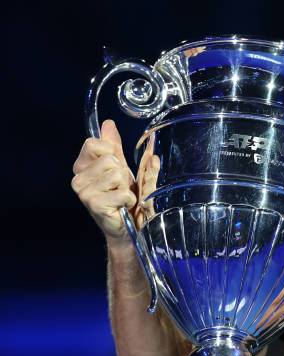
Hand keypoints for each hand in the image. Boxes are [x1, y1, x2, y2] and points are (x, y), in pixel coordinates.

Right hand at [71, 120, 136, 244]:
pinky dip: (128, 199)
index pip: (93, 144)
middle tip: (119, 186)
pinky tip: (122, 206)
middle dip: (122, 172)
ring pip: (116, 174)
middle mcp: (78, 178)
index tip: (114, 166)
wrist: (128, 226)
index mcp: (82, 166)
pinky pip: (122, 192)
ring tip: (120, 196)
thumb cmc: (123, 196)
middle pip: (109, 159)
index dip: (111, 152)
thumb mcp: (121, 167)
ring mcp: (84, 192)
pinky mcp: (95, 204)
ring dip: (126, 186)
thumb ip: (115, 146)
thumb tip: (108, 124)